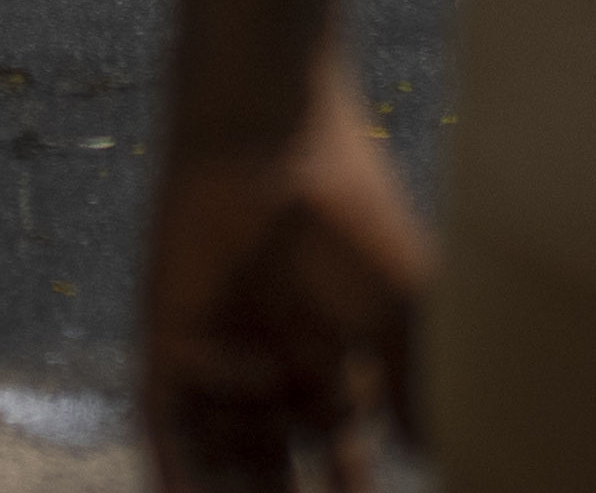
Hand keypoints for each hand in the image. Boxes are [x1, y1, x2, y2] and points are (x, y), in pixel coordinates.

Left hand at [143, 98, 433, 491]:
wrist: (274, 137)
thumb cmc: (350, 209)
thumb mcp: (401, 302)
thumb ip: (414, 380)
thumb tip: (431, 454)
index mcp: (327, 355)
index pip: (337, 449)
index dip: (348, 489)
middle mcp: (270, 359)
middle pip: (275, 460)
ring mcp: (217, 348)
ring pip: (222, 448)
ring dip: (236, 489)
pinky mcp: (166, 335)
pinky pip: (164, 418)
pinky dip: (173, 466)